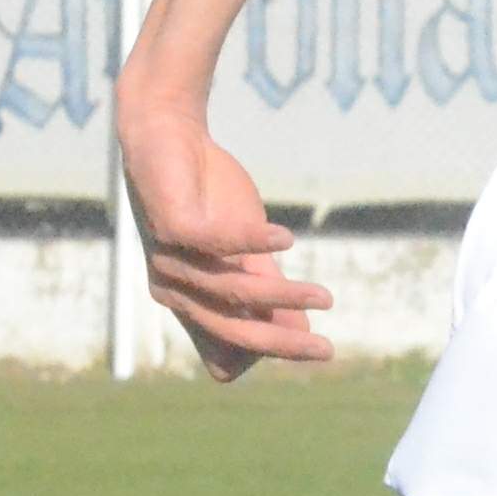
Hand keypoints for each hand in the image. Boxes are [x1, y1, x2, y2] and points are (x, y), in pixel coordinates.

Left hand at [122, 100, 330, 375]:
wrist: (169, 136)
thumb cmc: (208, 196)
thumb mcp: (244, 251)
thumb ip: (266, 288)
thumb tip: (301, 331)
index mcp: (187, 304)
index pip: (224, 359)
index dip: (266, 354)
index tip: (311, 340)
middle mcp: (172, 292)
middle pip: (232, 333)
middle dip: (282, 343)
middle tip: (327, 350)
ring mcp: (169, 261)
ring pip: (233, 292)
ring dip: (284, 295)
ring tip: (325, 296)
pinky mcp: (171, 226)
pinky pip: (221, 245)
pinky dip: (256, 243)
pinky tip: (288, 239)